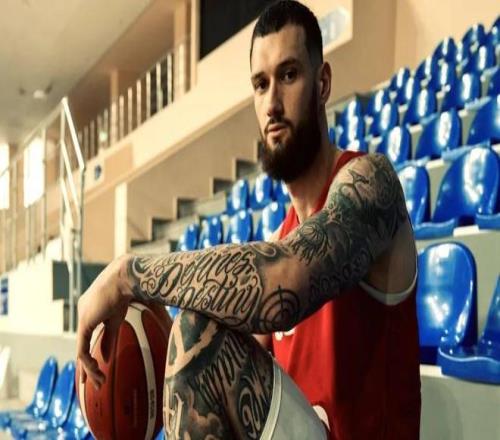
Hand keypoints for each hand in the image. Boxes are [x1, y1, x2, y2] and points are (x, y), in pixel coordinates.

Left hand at [76, 254, 132, 388]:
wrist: (125, 278)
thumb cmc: (126, 292)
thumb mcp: (117, 320)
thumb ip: (109, 338)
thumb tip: (106, 357)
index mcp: (91, 310)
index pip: (86, 337)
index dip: (91, 355)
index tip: (98, 369)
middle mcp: (83, 313)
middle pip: (81, 346)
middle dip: (86, 368)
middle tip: (91, 384)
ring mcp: (82, 317)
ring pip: (81, 351)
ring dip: (89, 369)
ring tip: (99, 382)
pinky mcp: (84, 322)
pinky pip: (82, 349)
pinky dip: (89, 362)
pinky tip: (96, 370)